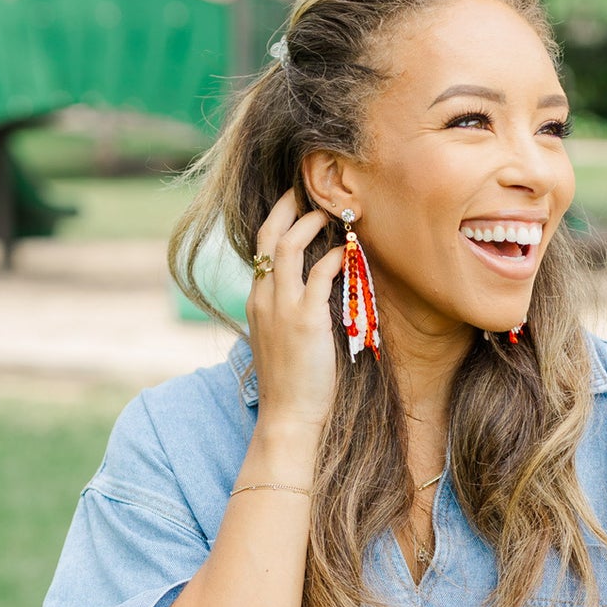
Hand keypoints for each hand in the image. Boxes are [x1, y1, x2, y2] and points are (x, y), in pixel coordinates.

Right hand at [246, 191, 346, 433]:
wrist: (289, 416)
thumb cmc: (293, 383)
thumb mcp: (283, 339)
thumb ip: (293, 310)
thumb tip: (318, 289)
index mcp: (257, 300)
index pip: (261, 247)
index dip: (279, 220)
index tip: (297, 203)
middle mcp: (264, 298)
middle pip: (268, 235)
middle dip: (287, 206)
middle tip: (308, 189)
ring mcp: (282, 308)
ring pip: (288, 247)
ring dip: (311, 223)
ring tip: (332, 214)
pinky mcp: (305, 320)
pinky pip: (319, 275)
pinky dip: (335, 257)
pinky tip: (349, 252)